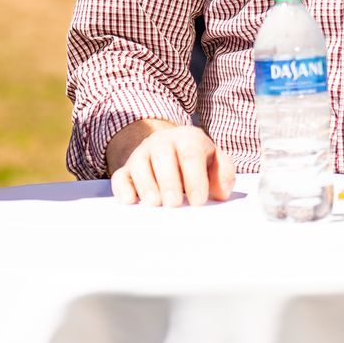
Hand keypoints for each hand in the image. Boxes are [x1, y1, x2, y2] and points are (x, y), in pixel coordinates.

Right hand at [109, 124, 233, 207]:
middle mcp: (162, 142)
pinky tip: (130, 201)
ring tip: (155, 203)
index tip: (198, 201)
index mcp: (188, 138)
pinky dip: (122, 189)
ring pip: (139, 165)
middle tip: (174, 204)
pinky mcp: (126, 169)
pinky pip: (120, 176)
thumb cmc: (197, 161)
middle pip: (163, 157)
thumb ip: (224, 173)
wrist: (168, 149)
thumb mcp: (215, 161)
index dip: (195, 177)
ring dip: (146, 185)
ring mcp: (142, 154)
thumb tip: (221, 192)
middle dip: (169, 181)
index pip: (191, 154)